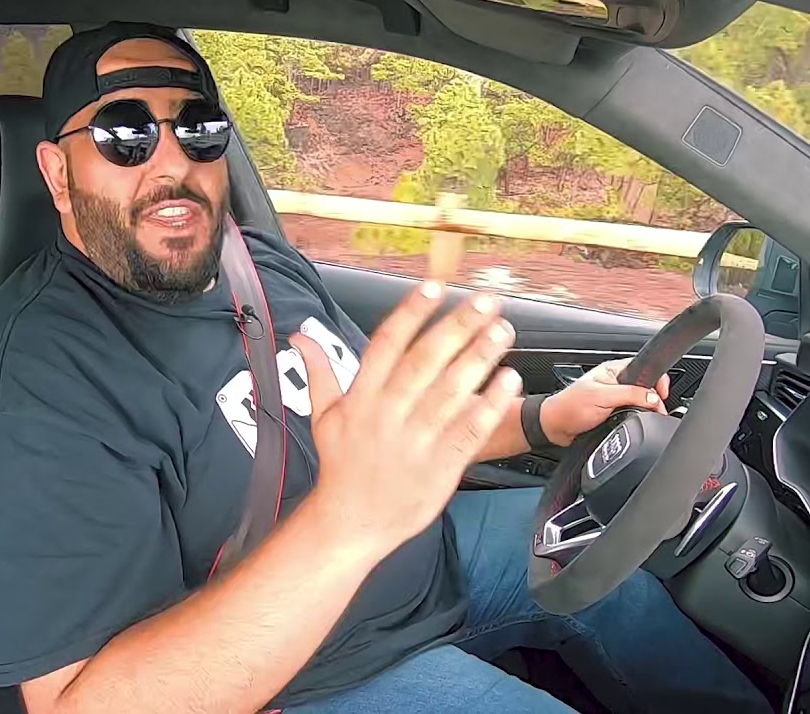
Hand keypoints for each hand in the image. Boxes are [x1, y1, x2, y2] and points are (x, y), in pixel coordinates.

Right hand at [291, 283, 521, 558]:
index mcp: (362, 398)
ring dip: (480, 357)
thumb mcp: (323, 417)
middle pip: (426, 361)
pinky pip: (468, 429)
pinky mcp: (440, 465)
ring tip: (503, 329)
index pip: (387, 345)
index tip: (434, 287)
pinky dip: (489, 404)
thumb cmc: (342, 467)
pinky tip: (509, 379)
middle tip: (485, 300)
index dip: (411, 313)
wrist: (351, 524)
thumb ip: (319, 372)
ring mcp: (416, 440)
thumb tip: (300, 335)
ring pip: (451, 391)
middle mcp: (388, 414)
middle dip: (457, 327)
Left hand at [539, 358, 669, 446]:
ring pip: (640, 402)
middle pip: (645, 387)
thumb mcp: (601, 398)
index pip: (643, 368)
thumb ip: (629, 395)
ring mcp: (615, 399)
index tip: (663, 394)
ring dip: (645, 410)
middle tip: (657, 411)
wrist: (554, 428)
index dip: (657, 380)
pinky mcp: (613, 413)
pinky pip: (632, 414)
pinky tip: (638, 423)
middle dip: (653, 398)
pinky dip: (637, 419)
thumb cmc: (569, 408)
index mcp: (613, 371)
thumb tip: (653, 398)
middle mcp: (616, 383)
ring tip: (649, 417)